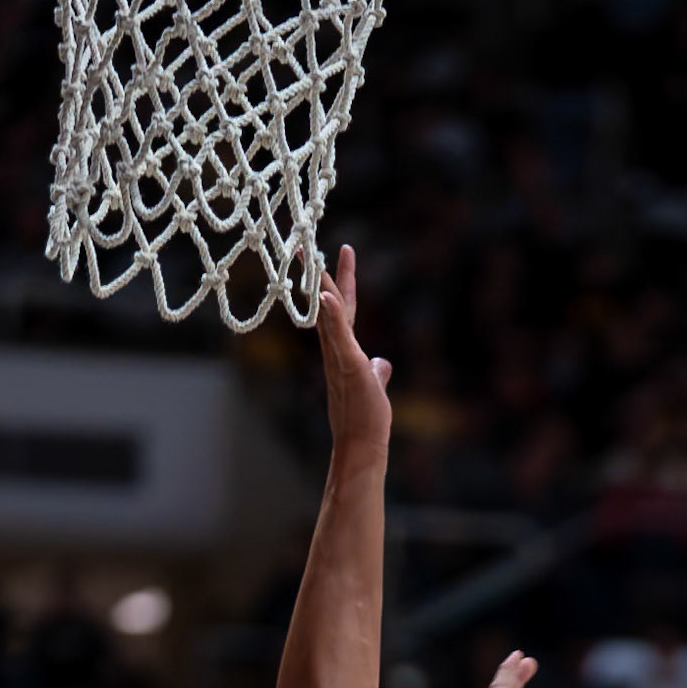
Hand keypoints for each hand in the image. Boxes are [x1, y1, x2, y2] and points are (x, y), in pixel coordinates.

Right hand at [317, 245, 391, 467]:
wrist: (361, 444)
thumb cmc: (366, 419)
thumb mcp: (374, 385)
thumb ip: (377, 370)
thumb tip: (382, 363)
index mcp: (344, 349)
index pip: (342, 307)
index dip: (344, 279)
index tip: (345, 250)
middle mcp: (336, 349)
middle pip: (326, 303)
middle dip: (317, 272)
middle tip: (305, 243)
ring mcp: (340, 357)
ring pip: (327, 314)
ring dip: (319, 285)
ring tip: (310, 257)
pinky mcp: (349, 366)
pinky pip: (339, 335)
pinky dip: (332, 314)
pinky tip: (326, 294)